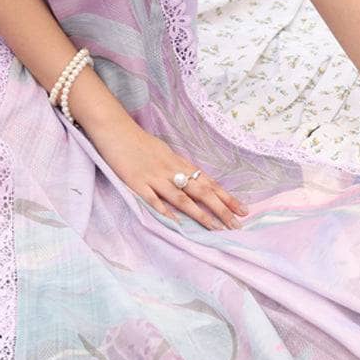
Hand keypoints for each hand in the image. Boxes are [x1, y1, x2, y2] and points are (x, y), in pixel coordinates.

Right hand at [89, 118, 247, 231]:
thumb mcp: (165, 153)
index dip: (226, 197)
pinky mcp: (137, 183)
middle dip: (220, 209)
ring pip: (182, 197)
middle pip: (201, 191)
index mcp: (180, 163)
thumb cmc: (140, 142)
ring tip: (215, 229)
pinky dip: (165, 211)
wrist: (116, 130)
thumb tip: (195, 180)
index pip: (208, 182)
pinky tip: (176, 224)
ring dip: (200, 214)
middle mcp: (172, 170)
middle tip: (237, 225)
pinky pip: (153, 199)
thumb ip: (179, 168)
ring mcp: (154, 177)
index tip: (243, 210)